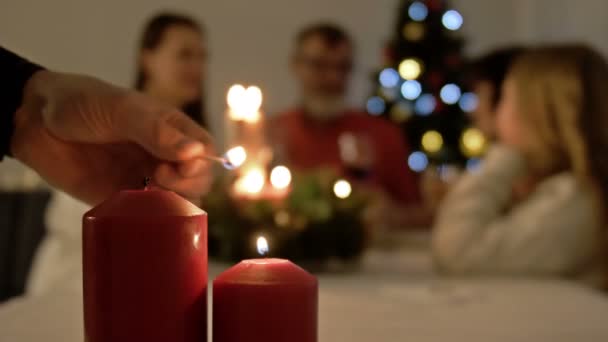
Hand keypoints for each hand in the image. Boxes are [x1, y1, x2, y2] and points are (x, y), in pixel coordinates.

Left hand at [11, 71, 213, 204]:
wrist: (34, 122)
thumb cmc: (81, 103)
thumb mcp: (121, 110)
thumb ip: (157, 132)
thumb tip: (197, 153)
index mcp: (170, 129)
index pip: (205, 151)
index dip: (201, 163)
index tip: (179, 165)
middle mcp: (162, 155)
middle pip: (197, 180)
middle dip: (188, 184)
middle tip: (158, 177)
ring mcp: (143, 178)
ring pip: (177, 201)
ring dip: (171, 203)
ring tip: (145, 192)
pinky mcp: (122, 200)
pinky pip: (147, 215)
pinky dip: (149, 217)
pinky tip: (135, 209)